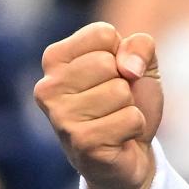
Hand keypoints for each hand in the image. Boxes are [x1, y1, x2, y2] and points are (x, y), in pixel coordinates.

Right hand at [35, 22, 164, 188]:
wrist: (131, 154)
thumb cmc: (128, 102)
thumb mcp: (141, 62)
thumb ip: (140, 45)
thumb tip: (128, 68)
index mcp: (55, 59)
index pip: (102, 34)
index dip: (122, 54)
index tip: (113, 76)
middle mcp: (47, 87)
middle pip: (108, 62)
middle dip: (125, 83)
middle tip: (114, 104)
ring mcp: (60, 117)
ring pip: (120, 91)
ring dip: (129, 107)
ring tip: (114, 120)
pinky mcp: (81, 143)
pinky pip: (130, 118)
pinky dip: (135, 127)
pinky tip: (119, 138)